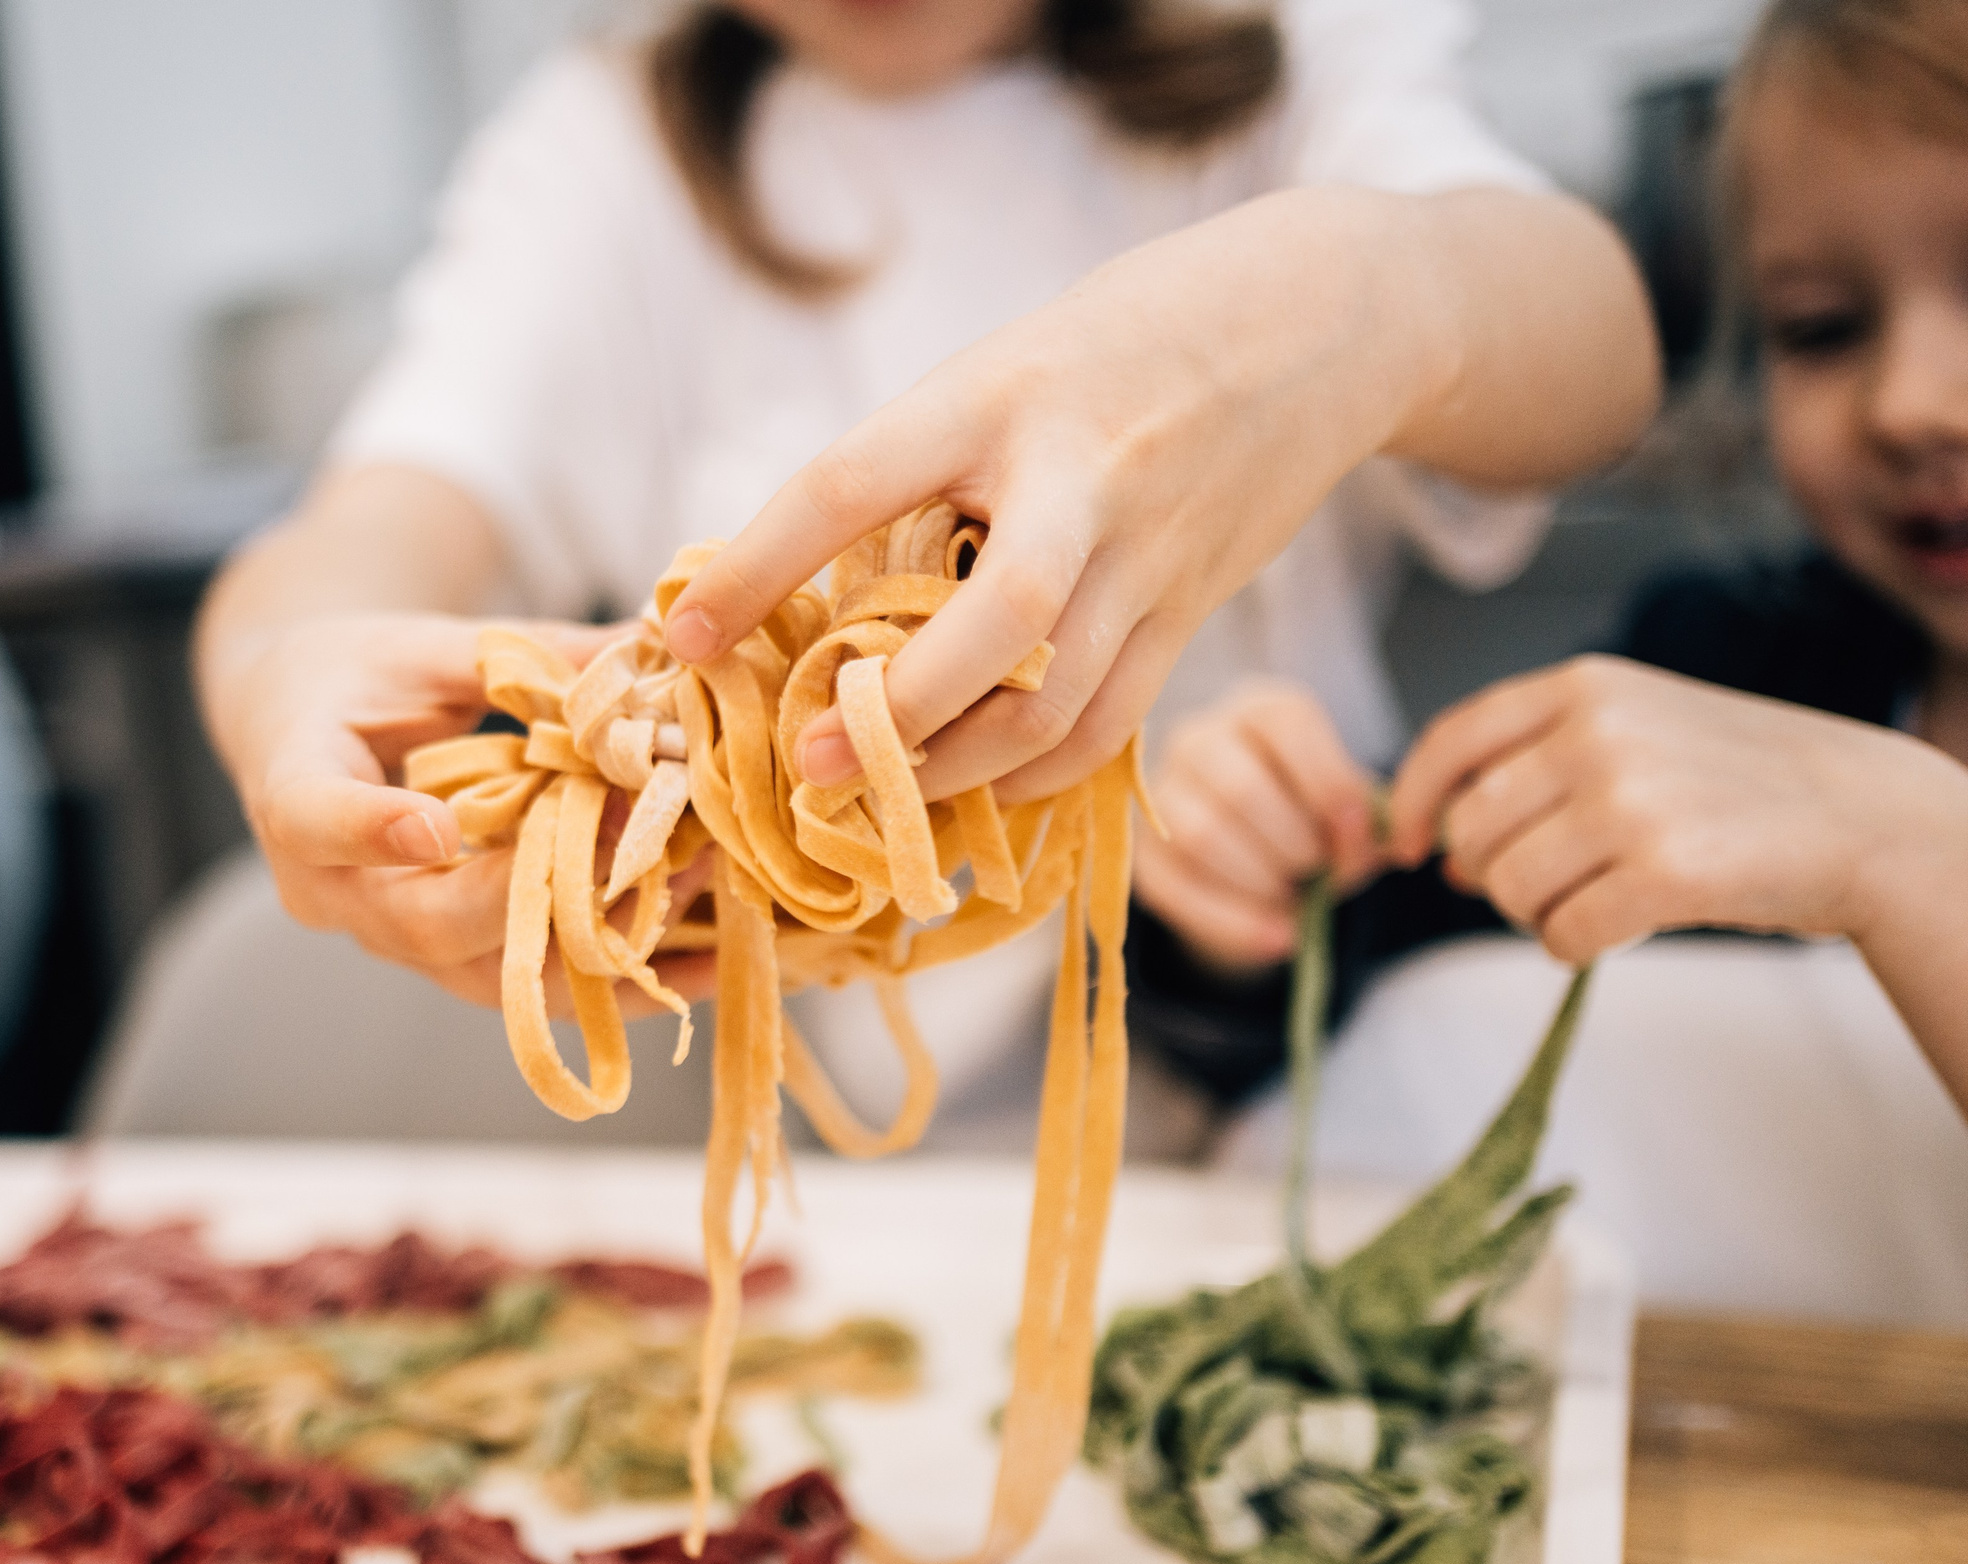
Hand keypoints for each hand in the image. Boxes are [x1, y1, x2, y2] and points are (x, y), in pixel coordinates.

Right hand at [203, 612, 710, 1009]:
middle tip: (640, 842)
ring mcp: (396, 940)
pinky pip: (537, 990)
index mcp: (295, 792)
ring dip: (603, 945)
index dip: (371, 830)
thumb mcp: (421, 646)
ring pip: (496, 978)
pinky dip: (622, 979)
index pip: (314, 820)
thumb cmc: (354, 675)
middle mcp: (337, 892)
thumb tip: (652, 644)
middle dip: (546, 889)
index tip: (436, 825)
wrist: (303, 732)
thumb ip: (519, 656)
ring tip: (700, 890)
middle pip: (430, 923)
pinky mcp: (453, 962)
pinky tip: (710, 965)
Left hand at [658, 188, 1656, 806]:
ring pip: (1054, 702)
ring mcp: (1152, 553)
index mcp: (1001, 393)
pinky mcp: (1196, 610)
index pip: (853, 482)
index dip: (757, 565)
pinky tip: (975, 788)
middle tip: (808, 767)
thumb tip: (801, 590)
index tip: (685, 636)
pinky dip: (1032, 773)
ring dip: (956, 771)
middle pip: (993, 625)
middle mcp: (1082, 477)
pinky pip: (1109, 724)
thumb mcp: (1007, 364)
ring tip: (879, 797)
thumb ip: (923, 465)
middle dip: (892, 715)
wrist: (1324, 319)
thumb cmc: (1124, 340)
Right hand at [1134, 681, 1385, 969]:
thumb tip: (1367, 842)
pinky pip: (1177, 889)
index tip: (1354, 831)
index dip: (1329, 782)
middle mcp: (1199, 739)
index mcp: (1259, 711)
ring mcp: (1158, 795)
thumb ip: (1365, 823)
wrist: (1258, 862)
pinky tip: (1278, 936)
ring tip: (1294, 897)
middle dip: (1295, 844)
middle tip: (1320, 871)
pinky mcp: (1139, 853)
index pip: (1287, 724)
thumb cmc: (1310, 821)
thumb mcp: (1347, 814)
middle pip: (1241, 787)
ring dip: (1263, 881)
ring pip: (1201, 836)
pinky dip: (1236, 922)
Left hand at [1388, 655, 1962, 961]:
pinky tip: (1618, 926)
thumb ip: (1535, 767)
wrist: (1861, 814)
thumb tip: (1436, 850)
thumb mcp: (1634, 729)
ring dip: (1535, 913)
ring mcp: (1631, 802)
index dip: (1416, 803)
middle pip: (1471, 831)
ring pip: (1509, 888)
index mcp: (1582, 688)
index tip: (1409, 848)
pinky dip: (1575, 946)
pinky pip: (1562, 934)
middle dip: (1489, 873)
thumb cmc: (1736, 778)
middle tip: (1545, 883)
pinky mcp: (1666, 872)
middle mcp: (1597, 735)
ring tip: (1592, 898)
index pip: (1451, 742)